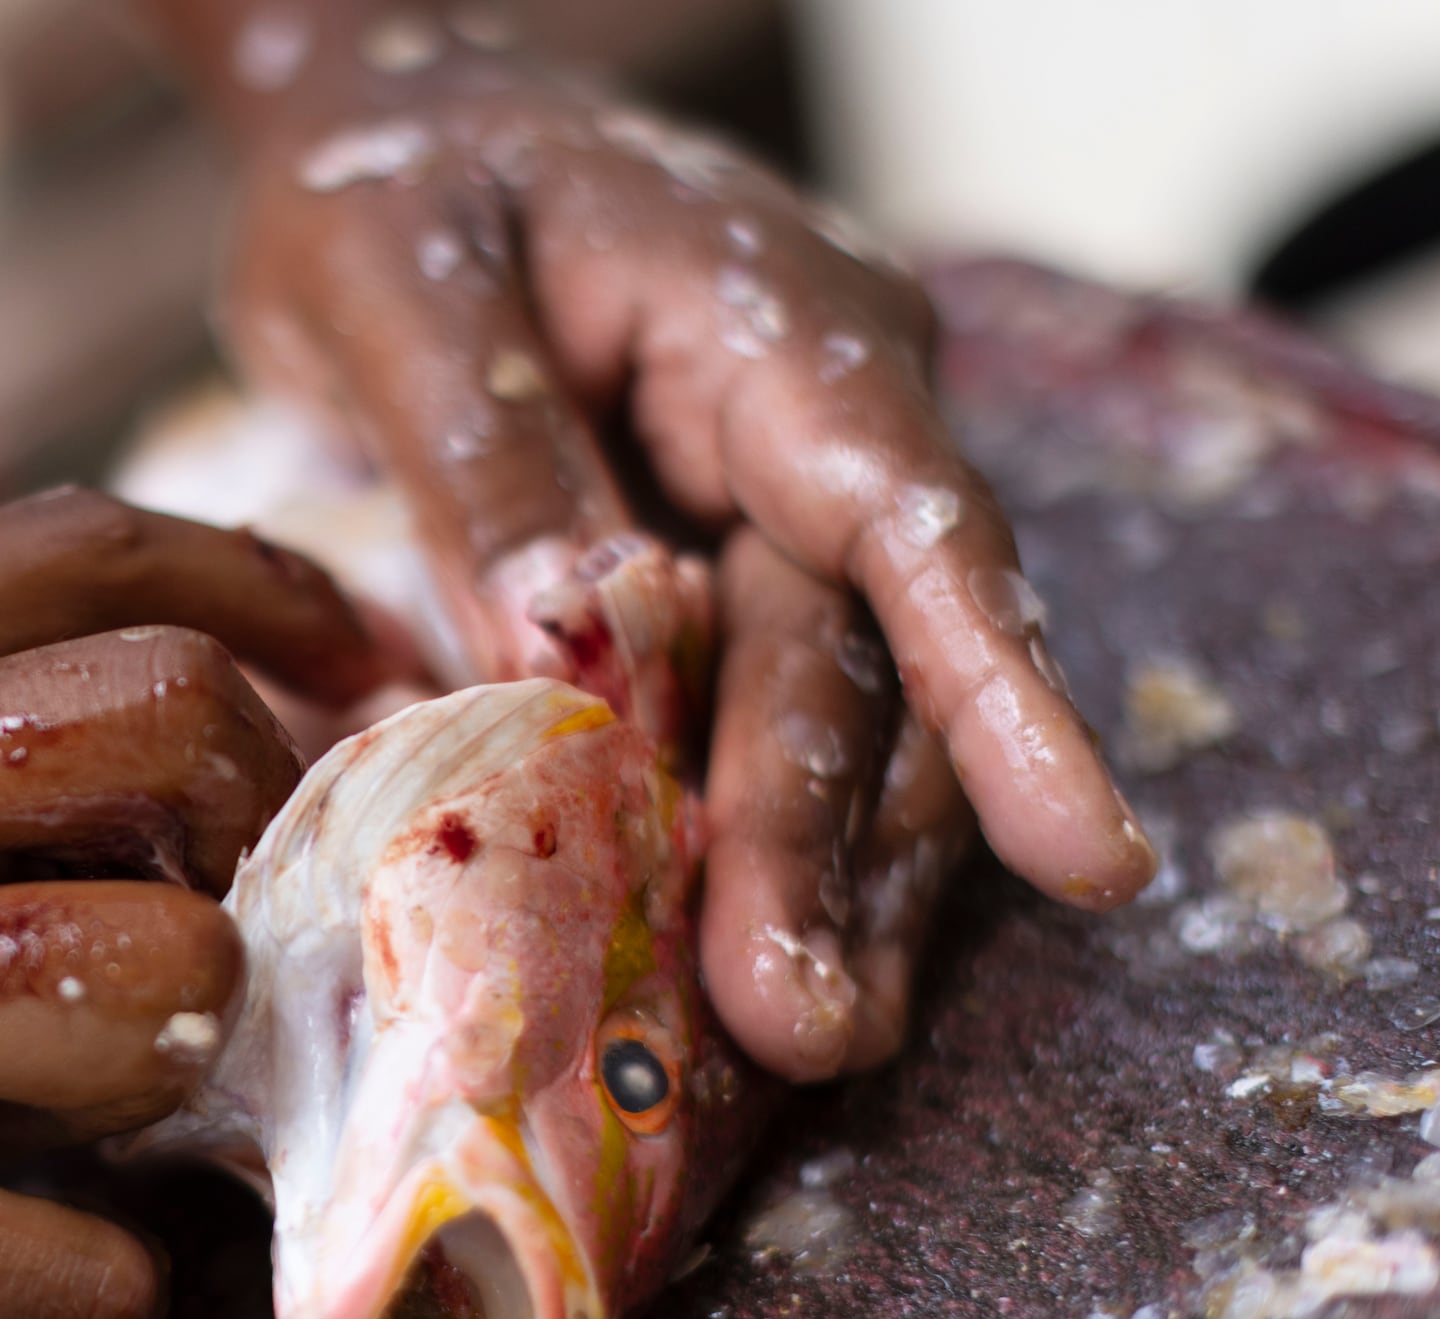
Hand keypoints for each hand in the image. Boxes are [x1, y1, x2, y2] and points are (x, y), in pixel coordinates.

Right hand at [0, 492, 389, 1318]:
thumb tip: (16, 756)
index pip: (93, 545)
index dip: (266, 591)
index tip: (346, 667)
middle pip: (179, 735)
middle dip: (254, 841)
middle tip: (226, 940)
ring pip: (160, 991)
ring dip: (181, 1074)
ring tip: (103, 1128)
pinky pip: (61, 1272)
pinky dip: (85, 1299)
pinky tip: (12, 1289)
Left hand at [208, 18, 1155, 1077]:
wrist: (383, 127)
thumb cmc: (391, 176)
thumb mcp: (408, 289)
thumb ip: (489, 456)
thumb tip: (566, 641)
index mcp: (778, 328)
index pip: (907, 521)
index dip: (998, 691)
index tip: (1083, 851)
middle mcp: (813, 431)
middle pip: (857, 660)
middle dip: (835, 849)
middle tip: (804, 1022)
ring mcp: (770, 509)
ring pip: (834, 718)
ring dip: (821, 879)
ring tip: (799, 1043)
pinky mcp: (709, 575)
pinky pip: (749, 719)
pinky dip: (742, 842)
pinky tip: (730, 963)